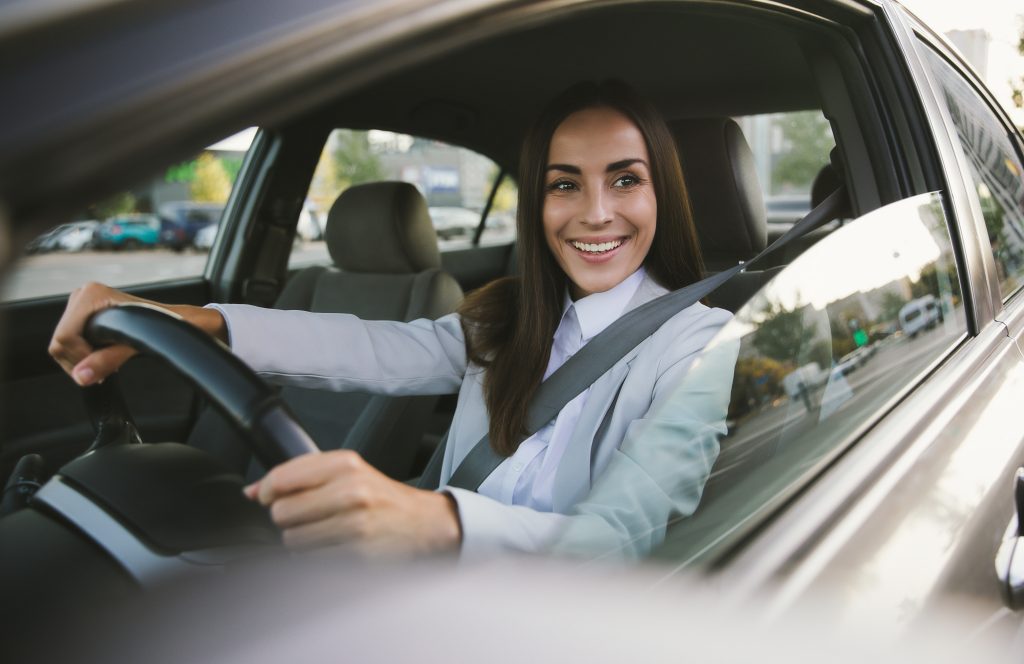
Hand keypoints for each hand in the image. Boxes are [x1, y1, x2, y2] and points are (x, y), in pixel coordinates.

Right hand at [49, 281, 227, 385]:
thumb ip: (107, 360)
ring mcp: (81, 304)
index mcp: (91, 295)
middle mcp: (82, 295)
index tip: (101, 370)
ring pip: (62, 345)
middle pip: (60, 342)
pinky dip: (85, 354)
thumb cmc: (161, 327)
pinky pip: (70, 343)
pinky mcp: (83, 315)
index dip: (80, 359)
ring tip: (109, 361)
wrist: (174, 321)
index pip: (64, 338)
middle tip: (107, 369)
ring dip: (83, 359)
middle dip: (81, 361)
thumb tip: (81, 376)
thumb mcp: (134, 346)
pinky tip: (104, 355)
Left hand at [246, 450, 461, 556]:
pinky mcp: (357, 553)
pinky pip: (311, 561)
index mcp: (345, 464)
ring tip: (324, 533)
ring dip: (301, 542)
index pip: (281, 478)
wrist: (423, 524)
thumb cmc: (380, 498)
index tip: (271, 498)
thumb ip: (300, 476)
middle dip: (288, 519)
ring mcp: (354, 524)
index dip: (268, 492)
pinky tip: (334, 548)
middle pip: (281, 512)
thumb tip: (251, 492)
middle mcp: (350, 490)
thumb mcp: (348, 473)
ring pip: (292, 540)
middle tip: (308, 517)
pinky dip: (316, 558)